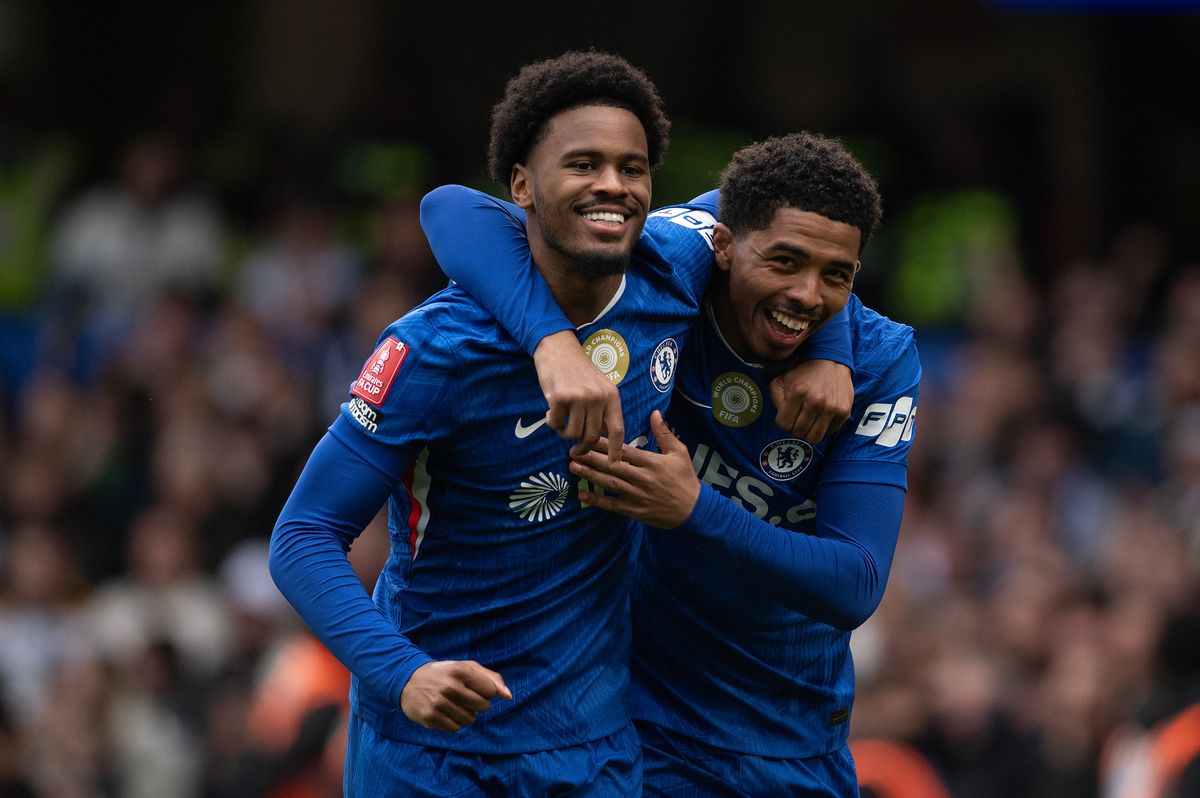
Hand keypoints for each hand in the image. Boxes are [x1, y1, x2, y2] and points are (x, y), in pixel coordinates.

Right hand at [400, 660, 511, 732]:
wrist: (408, 680)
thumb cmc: (444, 674)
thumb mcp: (466, 668)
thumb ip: (491, 678)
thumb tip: (508, 696)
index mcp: (461, 671)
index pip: (490, 690)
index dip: (486, 692)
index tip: (474, 688)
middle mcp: (450, 687)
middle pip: (483, 707)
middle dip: (477, 705)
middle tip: (464, 698)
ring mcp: (439, 703)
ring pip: (470, 720)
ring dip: (466, 715)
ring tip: (453, 705)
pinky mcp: (430, 717)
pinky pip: (455, 729)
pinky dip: (453, 723)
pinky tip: (445, 713)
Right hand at [533, 330, 625, 463]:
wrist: (558, 348)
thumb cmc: (578, 370)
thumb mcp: (599, 387)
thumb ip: (602, 409)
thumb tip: (601, 438)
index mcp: (612, 396)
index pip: (618, 429)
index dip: (617, 450)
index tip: (614, 465)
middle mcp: (598, 397)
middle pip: (592, 436)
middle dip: (583, 448)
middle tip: (575, 451)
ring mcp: (579, 398)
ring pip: (572, 433)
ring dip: (564, 433)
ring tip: (561, 420)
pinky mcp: (560, 398)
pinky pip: (555, 424)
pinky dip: (551, 422)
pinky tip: (551, 410)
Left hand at [570, 411, 698, 527]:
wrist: (694, 509)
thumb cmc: (685, 478)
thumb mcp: (680, 452)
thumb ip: (664, 433)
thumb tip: (655, 412)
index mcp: (652, 462)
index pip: (624, 450)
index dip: (605, 443)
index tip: (589, 434)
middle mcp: (642, 478)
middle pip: (613, 466)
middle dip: (592, 457)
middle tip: (572, 450)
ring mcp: (638, 495)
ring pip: (610, 484)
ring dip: (591, 475)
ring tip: (573, 467)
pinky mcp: (635, 510)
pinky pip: (613, 505)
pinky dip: (597, 500)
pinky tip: (582, 494)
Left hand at [770, 359, 852, 442]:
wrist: (831, 361)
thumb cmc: (803, 373)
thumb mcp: (782, 380)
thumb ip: (776, 399)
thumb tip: (781, 419)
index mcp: (798, 393)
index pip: (783, 424)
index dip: (783, 421)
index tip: (788, 415)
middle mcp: (816, 402)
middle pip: (798, 433)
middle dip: (795, 427)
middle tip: (799, 418)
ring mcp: (831, 408)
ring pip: (814, 438)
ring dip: (809, 431)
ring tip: (810, 421)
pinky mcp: (844, 412)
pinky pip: (830, 432)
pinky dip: (824, 428)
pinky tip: (821, 416)